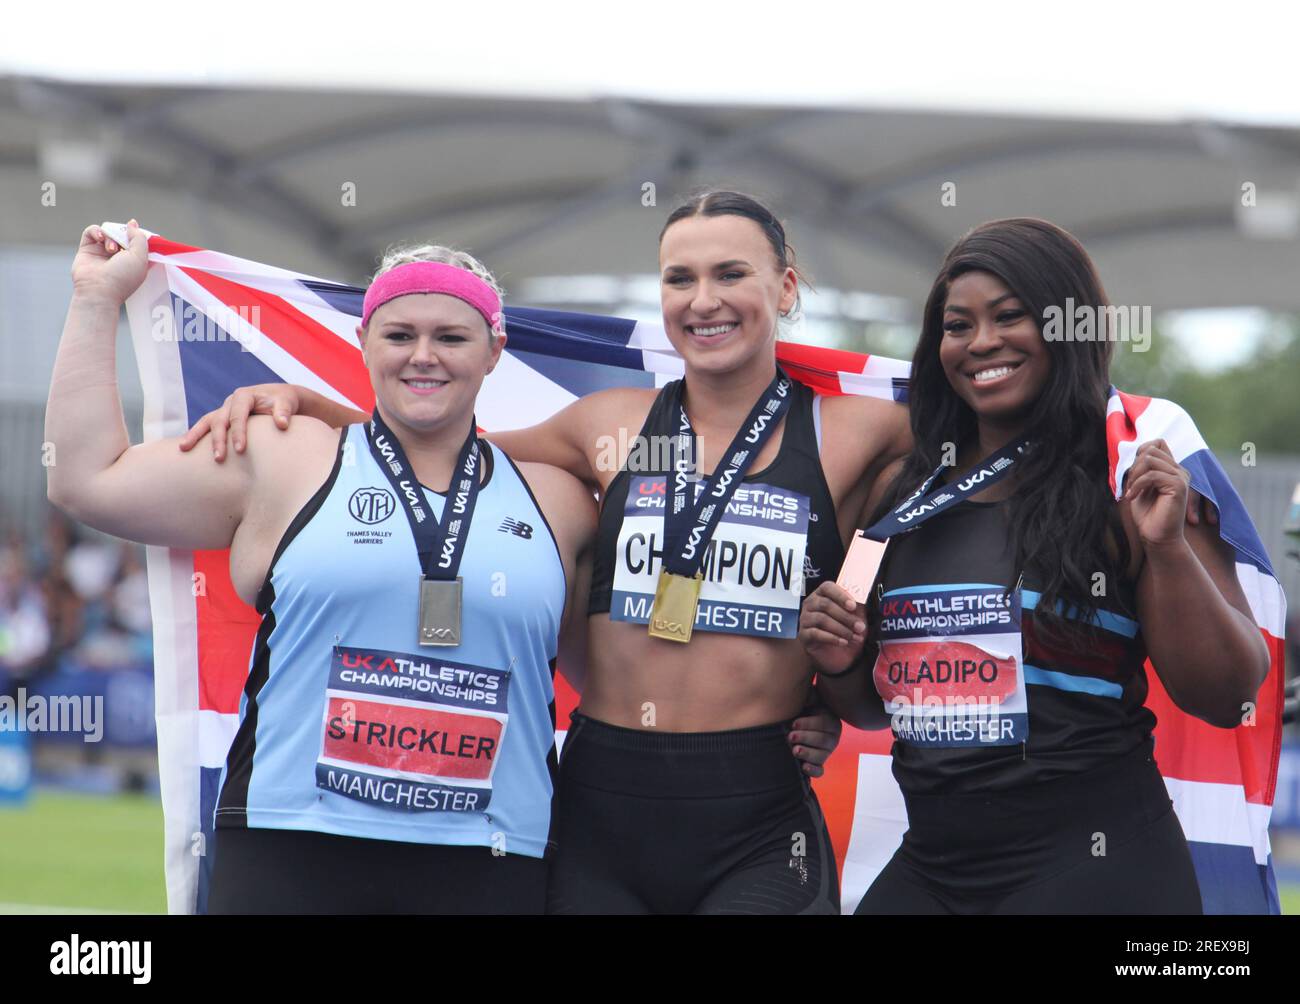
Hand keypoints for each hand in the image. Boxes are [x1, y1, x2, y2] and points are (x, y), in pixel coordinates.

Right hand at [71, 221, 148, 304]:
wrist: (99, 290)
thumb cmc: (123, 277)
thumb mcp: (140, 257)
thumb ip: (139, 238)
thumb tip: (132, 224)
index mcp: (134, 261)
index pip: (137, 241)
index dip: (137, 235)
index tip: (136, 233)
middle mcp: (118, 256)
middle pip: (122, 234)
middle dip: (123, 235)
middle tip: (122, 244)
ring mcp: (102, 252)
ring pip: (108, 231)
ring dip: (111, 236)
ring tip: (111, 249)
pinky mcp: (87, 249)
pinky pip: (92, 231)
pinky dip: (97, 231)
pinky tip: (101, 238)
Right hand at [178, 384, 300, 460]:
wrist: (280, 398)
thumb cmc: (283, 401)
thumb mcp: (286, 402)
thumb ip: (283, 412)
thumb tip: (282, 424)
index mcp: (244, 396)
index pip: (238, 415)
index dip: (238, 432)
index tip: (240, 450)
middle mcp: (231, 402)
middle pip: (219, 420)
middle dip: (218, 439)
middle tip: (219, 458)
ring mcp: (224, 410)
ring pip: (206, 422)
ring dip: (195, 435)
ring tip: (183, 449)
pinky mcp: (222, 418)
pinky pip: (206, 426)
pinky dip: (196, 436)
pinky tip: (185, 448)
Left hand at [788, 695, 842, 777]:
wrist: (795, 724)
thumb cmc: (803, 709)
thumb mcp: (808, 699)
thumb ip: (810, 695)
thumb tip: (807, 696)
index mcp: (831, 721)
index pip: (824, 723)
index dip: (809, 724)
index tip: (794, 723)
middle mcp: (832, 738)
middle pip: (823, 741)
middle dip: (806, 738)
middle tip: (790, 736)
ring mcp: (826, 753)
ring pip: (821, 756)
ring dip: (808, 754)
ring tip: (795, 750)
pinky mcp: (818, 765)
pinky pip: (819, 771)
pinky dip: (812, 770)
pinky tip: (803, 767)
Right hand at [798, 580, 866, 675]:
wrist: (837, 655)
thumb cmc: (845, 631)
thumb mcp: (855, 617)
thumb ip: (857, 606)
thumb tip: (861, 597)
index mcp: (822, 595)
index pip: (827, 587)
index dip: (840, 595)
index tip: (853, 606)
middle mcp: (811, 604)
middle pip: (825, 604)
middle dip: (846, 616)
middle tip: (860, 627)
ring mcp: (805, 619)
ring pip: (821, 619)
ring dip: (841, 629)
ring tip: (854, 637)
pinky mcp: (803, 635)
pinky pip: (815, 633)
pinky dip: (832, 638)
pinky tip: (843, 642)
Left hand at [1121, 439, 1190, 549]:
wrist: (1157, 536)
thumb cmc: (1147, 514)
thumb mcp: (1140, 485)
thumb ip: (1142, 468)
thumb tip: (1139, 450)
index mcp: (1172, 469)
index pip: (1157, 443)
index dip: (1140, 452)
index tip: (1133, 473)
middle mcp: (1179, 471)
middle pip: (1151, 449)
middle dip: (1135, 466)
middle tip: (1131, 485)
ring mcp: (1181, 477)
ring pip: (1150, 459)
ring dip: (1135, 475)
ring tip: (1132, 491)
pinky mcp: (1179, 486)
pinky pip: (1152, 475)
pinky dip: (1137, 485)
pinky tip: (1133, 497)